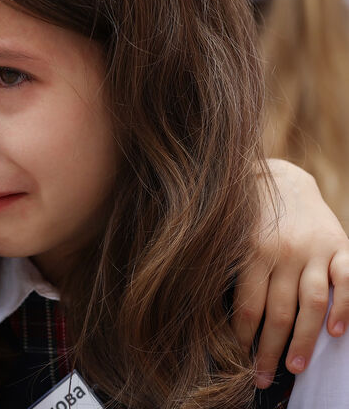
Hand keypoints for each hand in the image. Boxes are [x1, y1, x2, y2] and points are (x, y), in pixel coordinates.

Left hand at [233, 159, 348, 387]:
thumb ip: (234, 275)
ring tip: (296, 368)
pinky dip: (346, 307)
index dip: (244, 339)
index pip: (247, 306)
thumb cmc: (249, 220)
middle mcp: (282, 252)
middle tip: (263, 379)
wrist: (280, 179)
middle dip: (270, 350)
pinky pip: (346, 280)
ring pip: (312, 302)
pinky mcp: (339, 245)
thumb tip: (222, 320)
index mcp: (250, 253)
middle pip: (278, 311)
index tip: (240, 363)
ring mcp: (313, 249)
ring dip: (305, 340)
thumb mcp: (232, 241)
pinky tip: (339, 333)